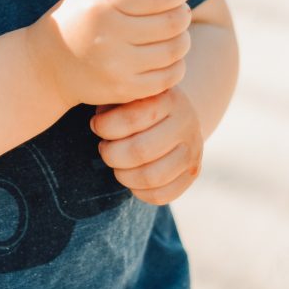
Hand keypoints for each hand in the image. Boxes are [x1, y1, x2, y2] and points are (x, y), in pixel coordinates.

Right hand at [25, 0, 191, 110]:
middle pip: (173, 22)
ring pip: (176, 49)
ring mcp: (117, 66)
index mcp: (102, 5)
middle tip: (179, 9)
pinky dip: (175, 63)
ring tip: (174, 32)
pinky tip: (166, 55)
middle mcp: (110, 36)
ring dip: (182, 37)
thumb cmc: (76, 19)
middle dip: (183, 11)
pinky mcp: (124, 89)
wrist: (47, 66)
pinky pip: (170, 76)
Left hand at [90, 86, 203, 204]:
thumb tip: (99, 120)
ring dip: (122, 174)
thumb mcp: (130, 92)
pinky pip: (160, 195)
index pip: (131, 119)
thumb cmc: (140, 102)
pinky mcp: (192, 174)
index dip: (104, 127)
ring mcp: (193, 151)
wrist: (176, 113)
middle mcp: (186, 123)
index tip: (96, 125)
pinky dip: (137, 191)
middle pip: (140, 151)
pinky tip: (129, 177)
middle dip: (111, 154)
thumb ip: (114, 100)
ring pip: (150, 177)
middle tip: (104, 148)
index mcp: (168, 98)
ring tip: (116, 163)